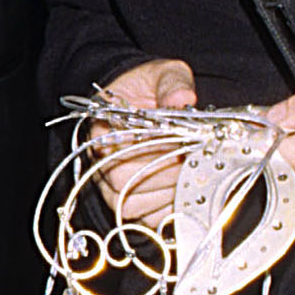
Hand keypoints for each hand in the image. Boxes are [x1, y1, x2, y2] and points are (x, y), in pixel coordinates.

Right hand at [91, 58, 198, 221]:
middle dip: (166, 173)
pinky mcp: (130, 202)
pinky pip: (146, 220)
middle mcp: (101, 162)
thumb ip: (172, 83)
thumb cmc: (148, 88)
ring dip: (167, 193)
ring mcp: (112, 186)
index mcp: (103, 129)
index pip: (118, 151)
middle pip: (125, 183)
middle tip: (193, 158)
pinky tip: (186, 190)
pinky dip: (169, 210)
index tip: (182, 143)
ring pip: (133, 205)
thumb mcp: (163, 73)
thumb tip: (183, 98)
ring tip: (190, 172)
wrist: (142, 98)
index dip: (153, 151)